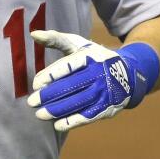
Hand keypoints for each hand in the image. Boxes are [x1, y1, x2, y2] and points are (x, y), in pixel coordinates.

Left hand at [27, 30, 157, 131]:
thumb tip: (33, 34)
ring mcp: (104, 92)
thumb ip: (55, 39)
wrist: (127, 74)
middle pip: (72, 86)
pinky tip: (57, 125)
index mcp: (89, 56)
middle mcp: (98, 74)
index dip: (51, 75)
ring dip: (58, 110)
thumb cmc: (94, 57)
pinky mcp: (107, 107)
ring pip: (79, 102)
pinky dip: (73, 121)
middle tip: (31, 102)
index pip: (68, 66)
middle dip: (49, 95)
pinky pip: (88, 116)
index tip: (35, 84)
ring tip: (39, 114)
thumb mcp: (77, 44)